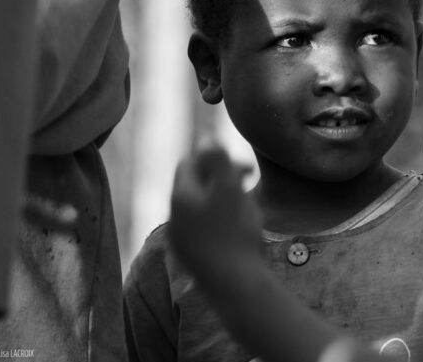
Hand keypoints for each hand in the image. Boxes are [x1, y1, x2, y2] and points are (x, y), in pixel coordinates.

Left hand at [169, 139, 260, 281]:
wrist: (235, 285)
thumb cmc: (235, 233)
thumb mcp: (229, 189)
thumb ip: (217, 160)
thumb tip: (206, 137)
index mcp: (180, 197)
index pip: (191, 162)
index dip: (217, 159)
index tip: (244, 169)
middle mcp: (174, 217)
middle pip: (195, 185)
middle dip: (220, 179)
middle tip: (249, 182)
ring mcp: (181, 239)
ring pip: (199, 208)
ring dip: (221, 200)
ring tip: (247, 207)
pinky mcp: (191, 257)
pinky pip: (202, 230)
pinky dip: (218, 222)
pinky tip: (237, 231)